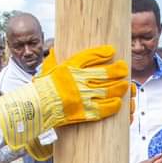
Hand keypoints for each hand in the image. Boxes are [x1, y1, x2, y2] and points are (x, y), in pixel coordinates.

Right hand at [0, 45, 128, 159]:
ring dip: (119, 88)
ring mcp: (82, 97)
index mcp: (69, 69)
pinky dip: (113, 106)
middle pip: (104, 74)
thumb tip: (55, 50)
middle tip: (125, 70)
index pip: (90, 56)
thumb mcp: (46, 70)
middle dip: (118, 71)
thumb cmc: (40, 89)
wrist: (36, 109)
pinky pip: (103, 109)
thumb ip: (53, 60)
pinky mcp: (84, 112)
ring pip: (108, 91)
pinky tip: (119, 103)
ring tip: (125, 86)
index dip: (103, 53)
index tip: (112, 51)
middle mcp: (78, 81)